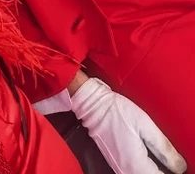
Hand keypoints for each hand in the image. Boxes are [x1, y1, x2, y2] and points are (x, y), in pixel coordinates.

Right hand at [70, 77, 186, 173]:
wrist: (92, 105)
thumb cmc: (116, 110)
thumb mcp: (145, 124)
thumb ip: (164, 148)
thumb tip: (180, 166)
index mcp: (137, 165)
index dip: (173, 173)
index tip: (180, 168)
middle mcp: (127, 172)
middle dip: (164, 172)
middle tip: (173, 164)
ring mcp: (120, 169)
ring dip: (155, 171)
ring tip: (164, 163)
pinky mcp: (117, 164)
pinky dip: (146, 170)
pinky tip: (152, 161)